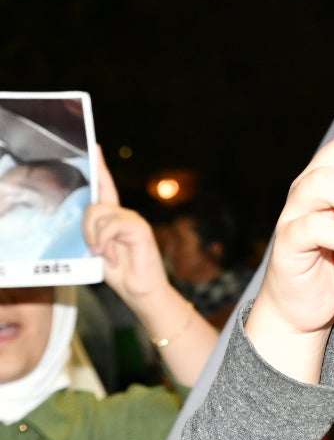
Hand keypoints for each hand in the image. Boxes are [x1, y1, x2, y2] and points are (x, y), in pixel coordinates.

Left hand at [83, 147, 167, 304]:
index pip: (105, 188)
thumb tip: (88, 217)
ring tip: (105, 255)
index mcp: (114, 219)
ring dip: (95, 238)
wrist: (141, 291)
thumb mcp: (98, 249)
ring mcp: (133, 221)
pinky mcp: (139, 229)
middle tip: (95, 250)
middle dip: (87, 230)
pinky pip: (111, 226)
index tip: (96, 148)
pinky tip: (111, 255)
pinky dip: (105, 242)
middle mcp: (125, 216)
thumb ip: (93, 230)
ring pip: (99, 215)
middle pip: (93, 207)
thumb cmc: (120, 272)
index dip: (100, 168)